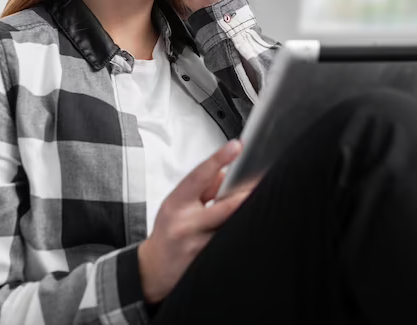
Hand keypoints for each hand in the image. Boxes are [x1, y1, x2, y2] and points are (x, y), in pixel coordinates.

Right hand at [136, 140, 253, 303]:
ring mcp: (197, 244)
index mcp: (177, 203)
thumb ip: (201, 187)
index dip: (218, 159)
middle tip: (263, 183)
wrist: (153, 269)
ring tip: (261, 204)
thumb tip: (223, 171)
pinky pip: (229, 245)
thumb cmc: (167, 232)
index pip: (199, 176)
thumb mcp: (177, 203)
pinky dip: (240, 235)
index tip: (236, 146)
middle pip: (224, 207)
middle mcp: (186, 223)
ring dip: (246, 217)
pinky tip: (248, 230)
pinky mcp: (206, 261)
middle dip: (245, 196)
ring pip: (230, 228)